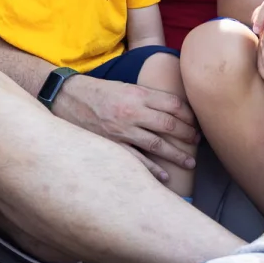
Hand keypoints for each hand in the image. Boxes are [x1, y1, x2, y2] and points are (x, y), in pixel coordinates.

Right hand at [52, 75, 198, 179]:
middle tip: (198, 141)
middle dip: (187, 134)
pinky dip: (152, 170)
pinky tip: (164, 176)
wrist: (65, 97)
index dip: (189, 115)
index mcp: (137, 94)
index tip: (197, 122)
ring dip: (177, 155)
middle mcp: (132, 111)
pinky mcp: (111, 144)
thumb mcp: (124, 86)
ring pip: (157, 144)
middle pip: (169, 124)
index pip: (172, 104)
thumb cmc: (96, 92)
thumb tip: (169, 109)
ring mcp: (121, 130)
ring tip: (190, 162)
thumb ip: (145, 98)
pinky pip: (136, 159)